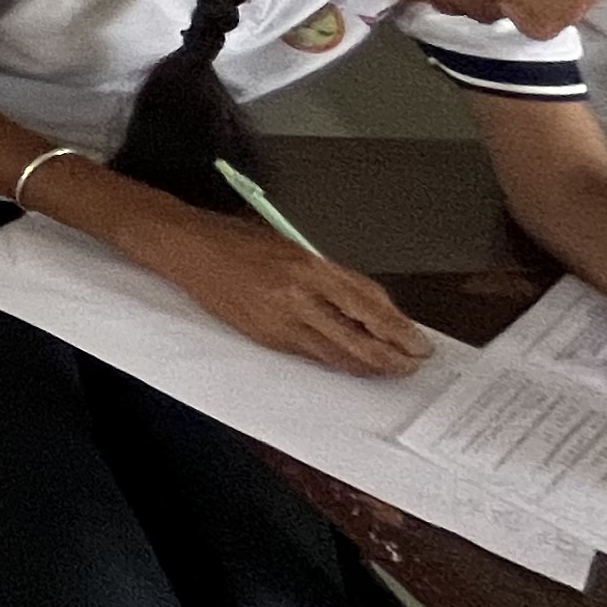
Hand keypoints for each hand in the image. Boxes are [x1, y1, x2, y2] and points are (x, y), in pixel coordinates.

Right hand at [139, 208, 430, 377]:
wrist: (187, 248)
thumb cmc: (237, 239)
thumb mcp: (294, 246)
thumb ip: (334, 276)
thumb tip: (373, 304)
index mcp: (308, 268)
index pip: (369, 308)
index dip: (400, 330)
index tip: (420, 342)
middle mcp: (297, 300)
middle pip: (360, 342)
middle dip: (393, 358)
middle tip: (413, 362)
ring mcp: (280, 324)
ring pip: (339, 357)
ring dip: (370, 366)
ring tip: (390, 367)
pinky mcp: (267, 339)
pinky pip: (314, 356)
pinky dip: (339, 360)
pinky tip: (352, 360)